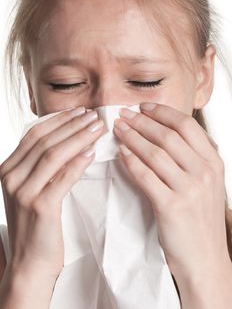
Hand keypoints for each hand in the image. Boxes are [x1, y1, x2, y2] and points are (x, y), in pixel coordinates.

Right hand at [0, 107, 105, 280]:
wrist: (30, 263)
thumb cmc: (36, 225)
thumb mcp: (31, 190)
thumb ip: (41, 167)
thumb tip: (67, 140)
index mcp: (8, 169)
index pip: (34, 134)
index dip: (58, 120)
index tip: (78, 111)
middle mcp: (11, 176)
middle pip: (45, 141)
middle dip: (72, 125)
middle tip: (94, 116)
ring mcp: (23, 191)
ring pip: (53, 155)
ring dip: (78, 138)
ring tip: (97, 129)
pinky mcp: (40, 206)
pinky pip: (62, 177)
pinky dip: (78, 162)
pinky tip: (92, 153)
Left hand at [113, 102, 229, 280]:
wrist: (205, 258)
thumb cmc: (201, 219)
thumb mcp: (208, 183)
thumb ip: (194, 158)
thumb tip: (167, 133)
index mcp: (213, 162)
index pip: (186, 125)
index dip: (162, 112)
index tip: (143, 107)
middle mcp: (204, 172)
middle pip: (168, 135)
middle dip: (142, 121)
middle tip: (123, 114)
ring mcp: (189, 189)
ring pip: (155, 153)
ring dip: (132, 137)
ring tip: (118, 129)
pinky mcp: (171, 206)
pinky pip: (146, 176)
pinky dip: (131, 162)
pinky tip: (121, 153)